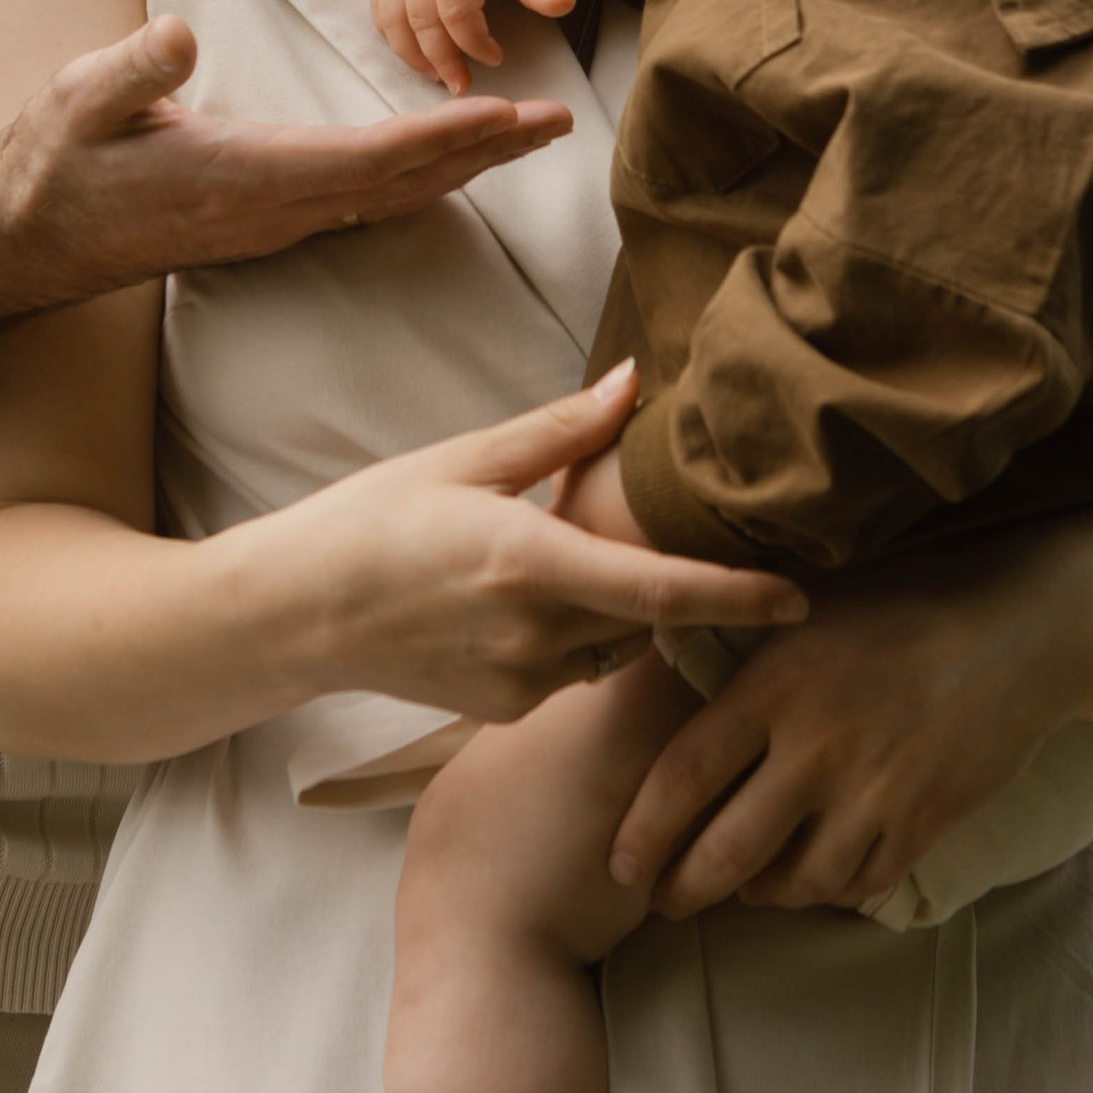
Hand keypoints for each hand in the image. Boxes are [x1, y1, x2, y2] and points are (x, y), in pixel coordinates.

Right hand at [0, 17, 570, 310]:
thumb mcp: (83, 100)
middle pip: (403, 181)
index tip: (503, 114)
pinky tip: (451, 168)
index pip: (365, 157)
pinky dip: (423, 180)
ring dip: (465, 166)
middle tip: (560, 121)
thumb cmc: (58, 163)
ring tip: (529, 137)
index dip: (439, 136)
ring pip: (393, 196)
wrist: (29, 237)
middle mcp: (275, 209)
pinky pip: (368, 204)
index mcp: (244, 174)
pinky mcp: (269, 223)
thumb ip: (136, 69)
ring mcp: (276, 223)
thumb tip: (179, 33)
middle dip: (484, 150)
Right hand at [262, 361, 807, 722]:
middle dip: (671, 586)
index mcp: (529, 562)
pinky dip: (568, 637)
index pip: (662, 591)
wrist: (291, 615)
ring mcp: (518, 682)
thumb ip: (561, 431)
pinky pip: (568, 671)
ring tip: (562, 560)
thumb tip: (636, 381)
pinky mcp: (502, 710)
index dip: (739, 597)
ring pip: (610, 646)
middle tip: (673, 538)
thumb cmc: (369, 522)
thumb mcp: (464, 460)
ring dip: (613, 610)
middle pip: (647, 618)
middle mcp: (533, 634)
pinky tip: (516, 605)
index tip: (801, 597)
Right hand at [375, 0, 573, 94]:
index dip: (473, 40)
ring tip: (438, 77)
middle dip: (441, 58)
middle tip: (464, 85)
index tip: (496, 58)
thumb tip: (563, 5)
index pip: (454, 5)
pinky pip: (380, 7)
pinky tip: (416, 53)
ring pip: (391, 17)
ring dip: (411, 53)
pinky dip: (392, 35)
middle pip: (419, 17)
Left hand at [608, 541, 1086, 915]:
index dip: (643, 832)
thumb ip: (744, 649)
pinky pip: (856, 883)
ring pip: (792, 882)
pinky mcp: (921, 824)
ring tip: (742, 890)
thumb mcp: (809, 608)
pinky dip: (825, 890)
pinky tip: (812, 878)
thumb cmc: (904, 603)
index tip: (620, 864)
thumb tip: (663, 657)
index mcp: (775, 686)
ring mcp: (872, 793)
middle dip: (684, 889)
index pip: (682, 776)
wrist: (1021, 631)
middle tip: (663, 903)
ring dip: (758, 894)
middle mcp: (815, 748)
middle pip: (726, 850)